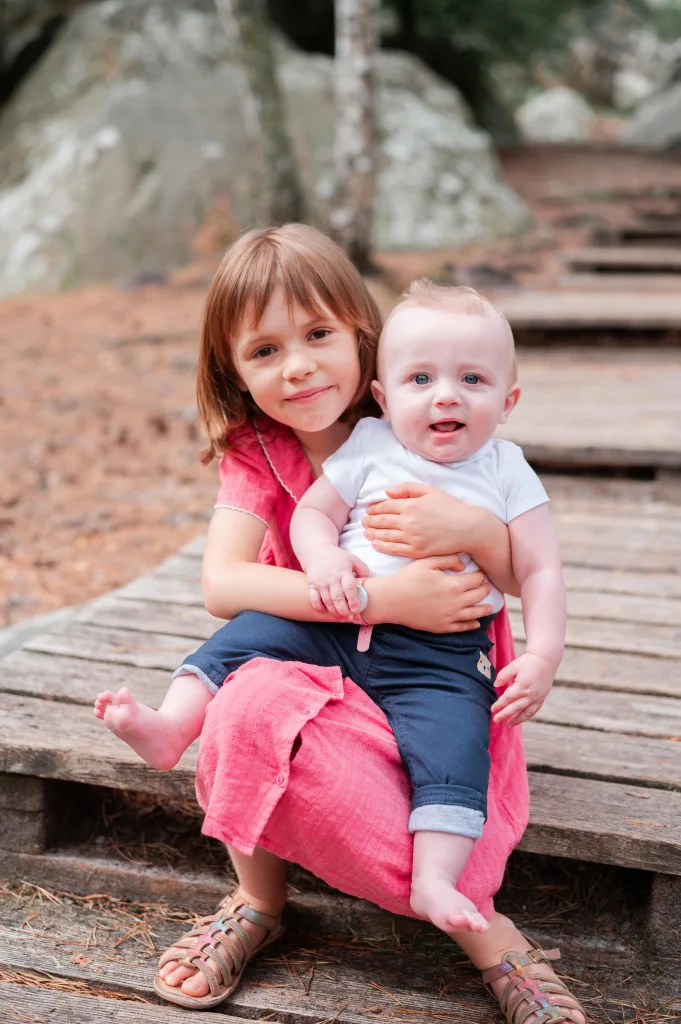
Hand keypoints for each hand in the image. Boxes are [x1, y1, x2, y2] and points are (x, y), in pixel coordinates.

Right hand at [305, 547, 369, 619]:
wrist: (317, 552)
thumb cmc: (339, 559)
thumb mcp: (353, 559)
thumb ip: (363, 570)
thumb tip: (368, 582)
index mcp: (343, 571)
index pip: (349, 587)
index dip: (353, 600)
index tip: (356, 610)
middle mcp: (332, 578)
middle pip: (337, 597)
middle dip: (344, 610)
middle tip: (349, 618)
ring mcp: (320, 582)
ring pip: (327, 601)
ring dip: (334, 612)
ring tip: (341, 618)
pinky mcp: (312, 585)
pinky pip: (314, 599)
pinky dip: (319, 607)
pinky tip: (326, 612)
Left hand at [363, 482, 481, 558]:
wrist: (468, 528)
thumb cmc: (450, 507)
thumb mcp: (430, 491)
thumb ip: (407, 488)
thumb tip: (387, 492)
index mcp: (411, 504)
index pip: (385, 506)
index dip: (374, 508)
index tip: (369, 509)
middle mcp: (409, 521)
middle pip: (382, 521)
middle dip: (370, 521)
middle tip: (364, 521)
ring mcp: (412, 537)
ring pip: (385, 535)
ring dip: (373, 533)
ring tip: (366, 532)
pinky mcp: (417, 551)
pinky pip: (394, 549)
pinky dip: (382, 546)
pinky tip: (375, 543)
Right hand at [376, 554, 492, 632]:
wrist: (391, 600)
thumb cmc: (408, 578)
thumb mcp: (427, 561)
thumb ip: (448, 559)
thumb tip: (463, 566)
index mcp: (453, 585)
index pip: (477, 579)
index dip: (480, 575)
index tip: (479, 573)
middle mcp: (456, 602)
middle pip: (479, 596)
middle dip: (485, 590)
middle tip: (486, 587)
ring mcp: (450, 617)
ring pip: (475, 614)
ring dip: (485, 609)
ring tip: (490, 606)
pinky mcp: (442, 627)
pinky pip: (462, 627)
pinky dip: (472, 625)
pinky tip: (476, 623)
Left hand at [491, 652, 555, 726]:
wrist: (546, 660)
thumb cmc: (528, 662)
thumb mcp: (513, 665)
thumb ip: (503, 676)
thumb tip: (495, 685)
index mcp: (521, 686)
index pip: (507, 699)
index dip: (499, 705)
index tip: (492, 709)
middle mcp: (530, 695)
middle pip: (515, 708)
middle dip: (504, 715)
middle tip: (496, 720)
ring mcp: (537, 698)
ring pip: (526, 713)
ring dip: (517, 720)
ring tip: (508, 725)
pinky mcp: (542, 698)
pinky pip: (534, 710)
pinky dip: (527, 716)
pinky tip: (521, 719)